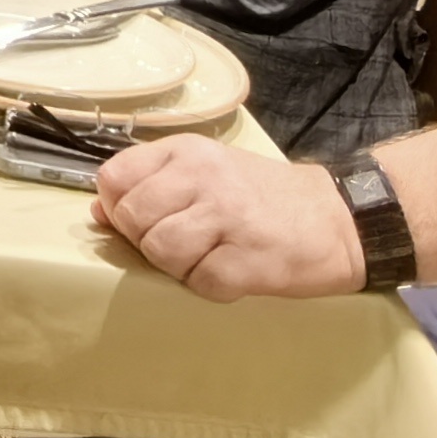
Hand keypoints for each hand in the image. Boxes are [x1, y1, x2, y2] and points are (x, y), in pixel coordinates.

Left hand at [91, 142, 366, 300]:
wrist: (339, 220)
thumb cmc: (264, 198)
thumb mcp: (206, 174)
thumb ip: (152, 186)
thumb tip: (97, 212)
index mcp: (187, 151)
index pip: (115, 178)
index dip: (119, 207)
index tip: (142, 219)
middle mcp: (204, 178)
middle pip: (134, 219)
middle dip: (147, 241)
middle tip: (184, 242)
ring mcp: (227, 218)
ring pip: (160, 251)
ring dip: (178, 266)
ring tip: (209, 256)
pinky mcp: (247, 261)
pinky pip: (198, 283)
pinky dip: (210, 286)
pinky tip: (232, 271)